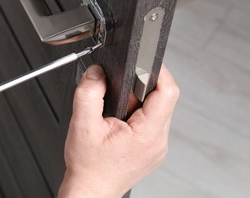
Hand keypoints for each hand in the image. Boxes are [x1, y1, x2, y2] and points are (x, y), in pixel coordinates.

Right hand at [58, 64, 178, 196]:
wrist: (90, 190)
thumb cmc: (88, 167)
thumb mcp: (82, 124)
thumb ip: (89, 92)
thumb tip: (97, 72)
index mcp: (147, 134)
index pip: (168, 92)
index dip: (158, 72)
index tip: (144, 64)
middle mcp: (158, 141)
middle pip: (164, 99)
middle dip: (142, 87)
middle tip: (120, 92)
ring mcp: (157, 147)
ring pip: (158, 110)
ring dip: (139, 101)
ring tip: (118, 111)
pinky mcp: (152, 149)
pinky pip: (153, 122)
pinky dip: (138, 114)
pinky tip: (121, 122)